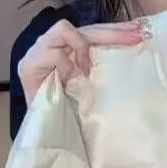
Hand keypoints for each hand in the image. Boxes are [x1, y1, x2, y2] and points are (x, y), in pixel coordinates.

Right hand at [18, 19, 146, 106]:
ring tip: (86, 71)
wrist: (52, 139)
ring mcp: (36, 53)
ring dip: (81, 48)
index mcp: (65, 49)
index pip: (91, 31)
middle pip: (83, 28)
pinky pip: (54, 53)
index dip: (114, 31)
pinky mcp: (28, 65)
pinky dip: (66, 65)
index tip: (138, 34)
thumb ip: (101, 64)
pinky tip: (71, 80)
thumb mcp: (94, 84)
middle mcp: (49, 46)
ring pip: (64, 29)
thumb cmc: (74, 115)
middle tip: (133, 38)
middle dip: (111, 33)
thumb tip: (131, 46)